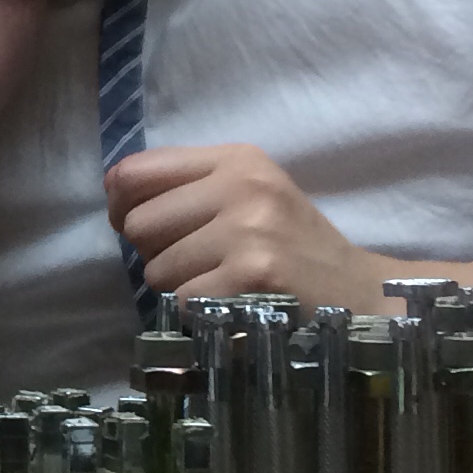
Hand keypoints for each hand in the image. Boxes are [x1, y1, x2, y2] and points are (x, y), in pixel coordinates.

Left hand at [107, 142, 472, 312]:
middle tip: (202, 263)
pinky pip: (183, 300)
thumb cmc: (292, 247)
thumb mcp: (246, 197)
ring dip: (180, 287)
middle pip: (137, 224)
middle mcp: (243, 185)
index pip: (134, 173)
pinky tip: (235, 304)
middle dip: (156, 253)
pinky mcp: (253, 274)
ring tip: (225, 283)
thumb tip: (110, 190)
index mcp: (237, 159)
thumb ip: (182, 188)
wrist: (361, 295)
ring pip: (156, 268)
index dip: (123, 206)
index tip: (148, 230)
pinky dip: (200, 312)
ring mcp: (249, 229)